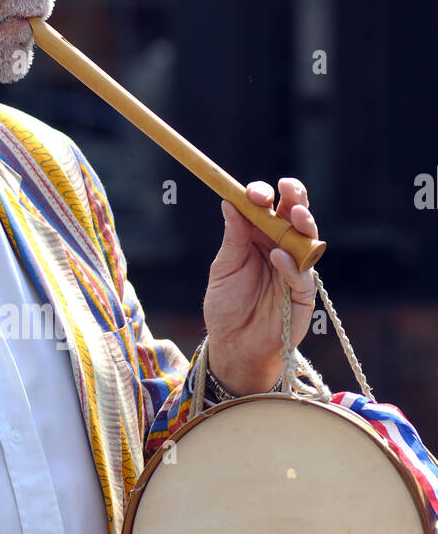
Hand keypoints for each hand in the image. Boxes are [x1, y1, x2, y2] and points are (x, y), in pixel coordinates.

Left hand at [203, 178, 317, 394]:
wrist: (234, 345)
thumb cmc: (227, 306)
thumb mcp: (224, 269)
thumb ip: (233, 239)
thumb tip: (229, 202)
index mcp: (260, 237)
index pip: (268, 208)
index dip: (264, 196)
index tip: (254, 193)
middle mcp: (281, 247)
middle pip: (295, 216)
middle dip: (295, 198)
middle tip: (288, 188)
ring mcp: (296, 269)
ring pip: (308, 240)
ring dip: (304, 224)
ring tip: (294, 215)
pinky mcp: (303, 293)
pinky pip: (303, 275)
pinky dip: (292, 264)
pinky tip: (278, 256)